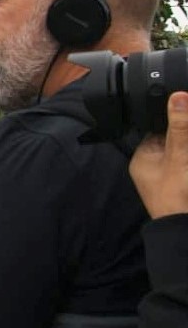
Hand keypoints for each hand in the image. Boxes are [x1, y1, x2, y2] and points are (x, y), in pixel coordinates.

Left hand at [129, 91, 187, 218]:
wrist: (185, 230)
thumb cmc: (176, 198)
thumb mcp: (179, 157)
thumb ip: (181, 129)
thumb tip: (178, 98)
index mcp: (144, 157)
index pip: (156, 125)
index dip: (172, 115)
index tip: (184, 102)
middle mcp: (156, 164)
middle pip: (174, 136)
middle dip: (184, 128)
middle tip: (187, 122)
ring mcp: (171, 173)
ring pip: (181, 147)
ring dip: (184, 141)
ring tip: (184, 158)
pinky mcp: (181, 180)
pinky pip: (183, 161)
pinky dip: (185, 156)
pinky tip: (186, 160)